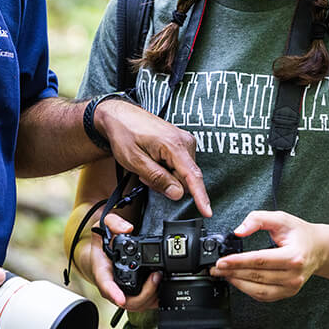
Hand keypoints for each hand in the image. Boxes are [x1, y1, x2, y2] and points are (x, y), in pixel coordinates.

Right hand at [76, 212, 160, 309]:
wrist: (101, 257)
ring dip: (151, 295)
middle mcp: (111, 287)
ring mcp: (122, 294)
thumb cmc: (101, 245)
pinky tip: (161, 287)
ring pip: (137, 306)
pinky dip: (154, 298)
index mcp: (102, 272)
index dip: (113, 293)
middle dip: (145, 292)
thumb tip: (127, 229)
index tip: (121, 298)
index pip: (105, 285)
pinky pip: (144, 305)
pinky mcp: (132, 297)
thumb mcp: (102, 226)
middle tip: (156, 275)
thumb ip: (113, 222)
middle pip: (127, 302)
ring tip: (159, 277)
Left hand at [93, 99, 210, 216]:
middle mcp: (184, 141)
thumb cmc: (125, 134)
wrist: (120, 116)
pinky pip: (179, 166)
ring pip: (181, 175)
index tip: (207, 212)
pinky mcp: (181, 143)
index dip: (200, 197)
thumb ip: (158, 178)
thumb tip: (178, 194)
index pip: (192, 176)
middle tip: (145, 174)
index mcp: (174, 145)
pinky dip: (166, 169)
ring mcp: (184, 141)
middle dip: (166, 183)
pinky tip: (153, 161)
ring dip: (164, 176)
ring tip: (147, 165)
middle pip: (184, 179)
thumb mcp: (135, 161)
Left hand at [209, 211, 325, 301]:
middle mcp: (294, 275)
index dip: (238, 262)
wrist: (318, 248)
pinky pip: (263, 296)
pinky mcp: (287, 293)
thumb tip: (239, 230)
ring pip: (258, 290)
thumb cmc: (300, 234)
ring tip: (223, 274)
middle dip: (232, 272)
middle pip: (257, 276)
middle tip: (215, 267)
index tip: (221, 261)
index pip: (260, 260)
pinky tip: (237, 280)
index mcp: (294, 256)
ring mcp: (292, 287)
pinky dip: (247, 289)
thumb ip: (258, 220)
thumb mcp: (281, 218)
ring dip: (237, 283)